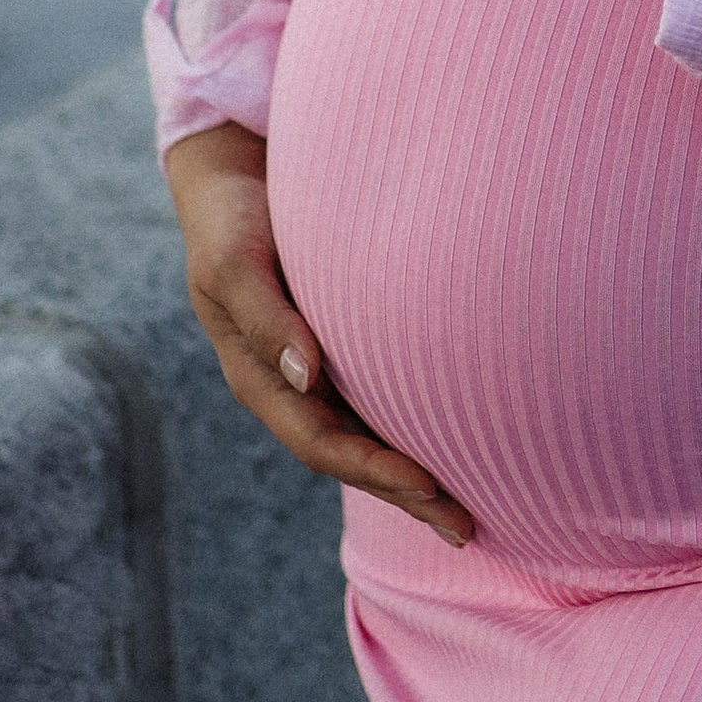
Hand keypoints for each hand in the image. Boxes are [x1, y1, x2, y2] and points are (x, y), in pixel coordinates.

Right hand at [163, 123, 473, 545]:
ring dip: (412, 474)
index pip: (322, 444)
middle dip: (404, 495)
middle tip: (466, 528)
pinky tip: (455, 434)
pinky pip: (377, 399)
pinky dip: (411, 426)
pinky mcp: (337, 344)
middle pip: (350, 458)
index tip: (430, 487)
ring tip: (470, 506)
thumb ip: (266, 317)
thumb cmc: (230, 217)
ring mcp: (313, 370)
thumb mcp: (235, 261)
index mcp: (259, 379)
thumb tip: (308, 376)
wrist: (230, 172)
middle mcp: (290, 386)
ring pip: (366, 436)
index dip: (373, 471)